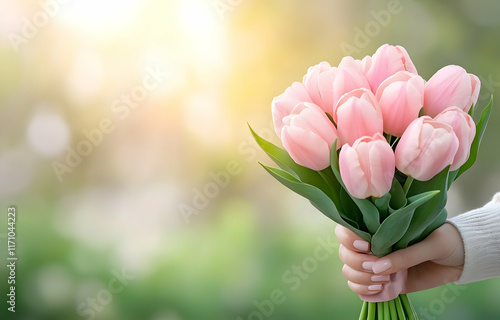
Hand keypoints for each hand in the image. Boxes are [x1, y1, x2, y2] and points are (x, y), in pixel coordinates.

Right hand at [335, 223, 464, 295]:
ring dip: (361, 278)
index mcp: (379, 227)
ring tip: (385, 280)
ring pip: (349, 271)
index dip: (348, 238)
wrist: (463, 259)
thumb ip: (405, 255)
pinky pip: (359, 288)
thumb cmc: (447, 241)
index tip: (367, 246)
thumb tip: (377, 267)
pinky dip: (364, 291)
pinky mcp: (383, 281)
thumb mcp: (430, 244)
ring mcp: (377, 264)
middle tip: (381, 269)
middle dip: (357, 263)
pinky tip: (381, 289)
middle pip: (344, 253)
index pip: (346, 229)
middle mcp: (373, 245)